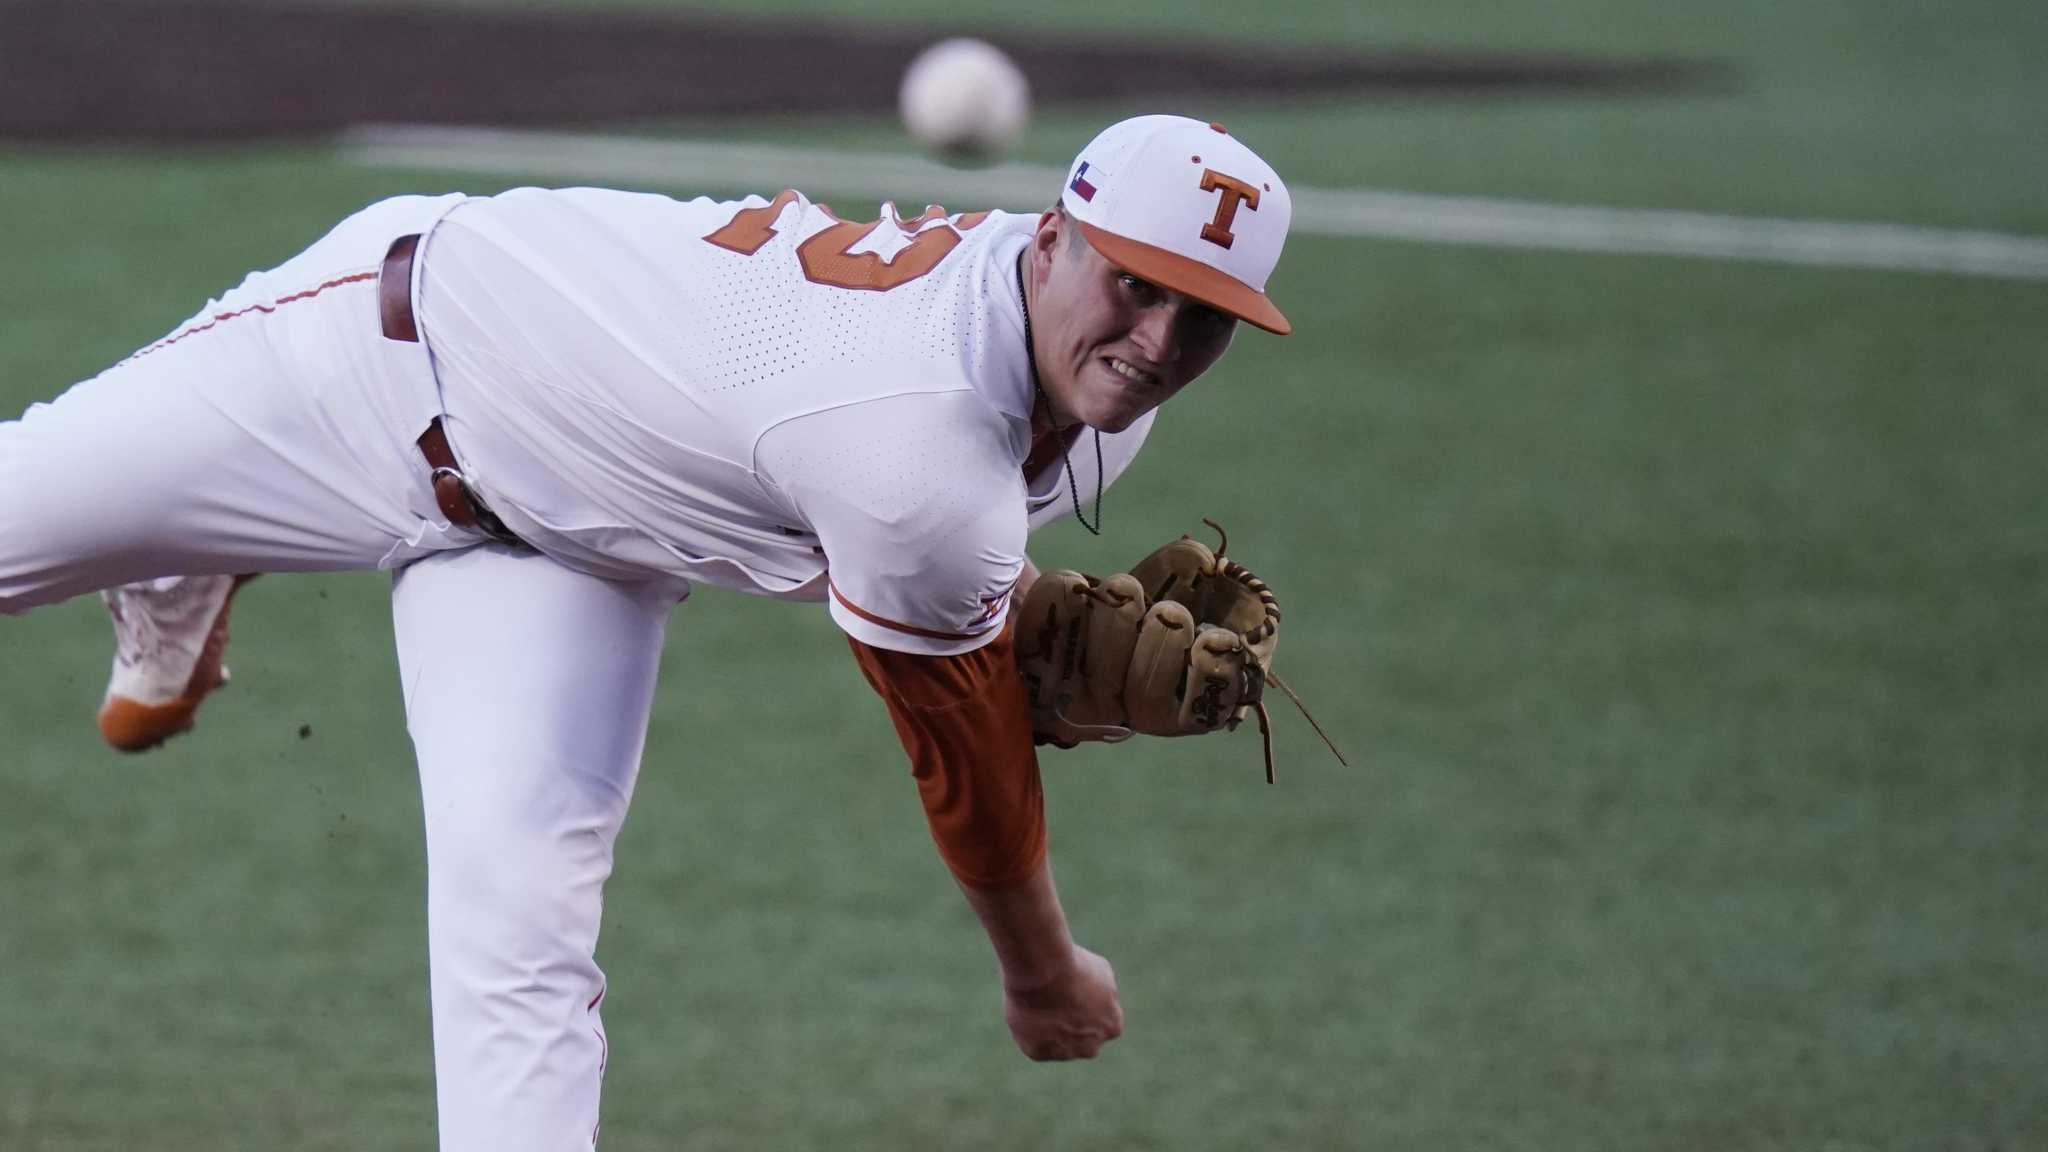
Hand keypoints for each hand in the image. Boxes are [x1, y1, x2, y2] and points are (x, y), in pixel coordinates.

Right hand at [1001, 944, 1123, 1060]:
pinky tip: (1028, 1009)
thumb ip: (1102, 993)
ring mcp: (1064, 1053)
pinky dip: (1030, 1029)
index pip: (1103, 1023)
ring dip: (1050, 1027)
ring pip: (1057, 1043)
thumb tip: (1095, 997)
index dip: (1087, 1007)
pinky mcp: (1037, 1053)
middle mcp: (1091, 1047)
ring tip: (1039, 999)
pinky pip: (1034, 1043)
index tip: (1074, 993)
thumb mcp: (1101, 971)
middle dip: (1071, 1024)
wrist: (1044, 972)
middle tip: (1056, 999)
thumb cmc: (1074, 966)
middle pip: (1082, 1039)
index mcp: (1112, 1027)